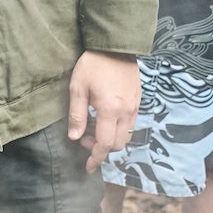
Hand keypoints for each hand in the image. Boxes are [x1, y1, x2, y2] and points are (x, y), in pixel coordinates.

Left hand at [67, 50, 140, 172]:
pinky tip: (105, 118)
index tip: (88, 167)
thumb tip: (74, 138)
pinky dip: (118, 129)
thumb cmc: (93, 64)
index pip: (104, 144)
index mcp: (110, 110)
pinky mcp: (138, 100)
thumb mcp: (78, 87)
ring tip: (94, 128)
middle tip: (84, 139)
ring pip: (126, 135)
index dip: (96, 158)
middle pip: (118, 144)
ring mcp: (134, 106)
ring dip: (110, 139)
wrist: (116, 45)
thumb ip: (77, 114)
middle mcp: (126, 112)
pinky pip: (130, 124)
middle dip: (101, 149)